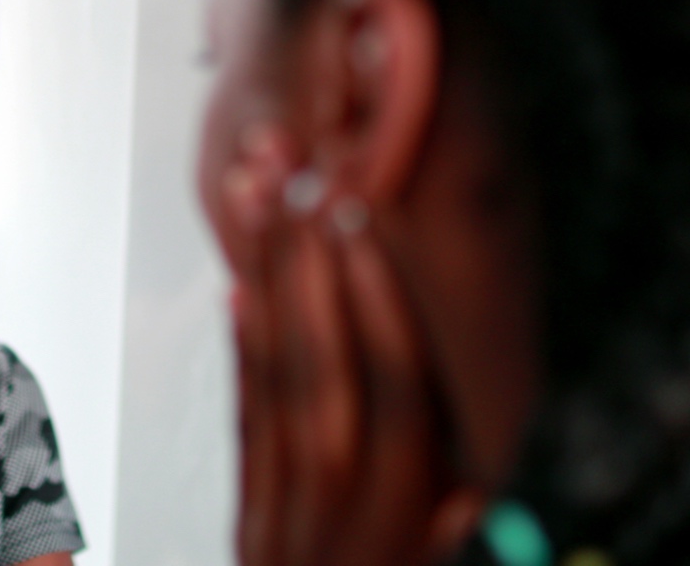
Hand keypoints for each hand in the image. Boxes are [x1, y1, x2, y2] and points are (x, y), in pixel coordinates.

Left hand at [230, 187, 482, 564]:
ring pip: (274, 379)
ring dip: (266, 283)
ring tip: (257, 201)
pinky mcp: (246, 511)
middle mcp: (338, 506)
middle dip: (310, 264)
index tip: (358, 216)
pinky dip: (237, 353)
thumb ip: (446, 527)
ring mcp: (281, 507)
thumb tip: (469, 491)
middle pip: (324, 364)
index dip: (377, 298)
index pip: (394, 387)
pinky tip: (234, 288)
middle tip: (298, 176)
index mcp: (401, 514)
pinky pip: (241, 424)